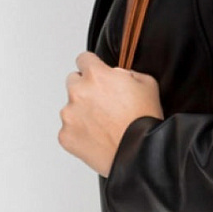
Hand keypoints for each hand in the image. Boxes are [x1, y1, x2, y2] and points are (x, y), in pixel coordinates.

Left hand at [58, 51, 164, 176]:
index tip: (95, 72)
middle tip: (103, 102)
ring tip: (103, 124)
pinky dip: (80, 132)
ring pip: (71, 107)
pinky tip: (98, 137)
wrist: (139, 152)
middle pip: (73, 80)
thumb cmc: (144, 120)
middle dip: (86, 88)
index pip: (84, 59)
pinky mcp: (65, 136)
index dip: (92, 65)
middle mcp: (78, 92)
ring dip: (82, 111)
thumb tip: (116, 75)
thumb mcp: (147, 83)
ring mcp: (69, 115)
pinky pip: (69, 129)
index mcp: (96, 76)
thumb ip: (126, 73)